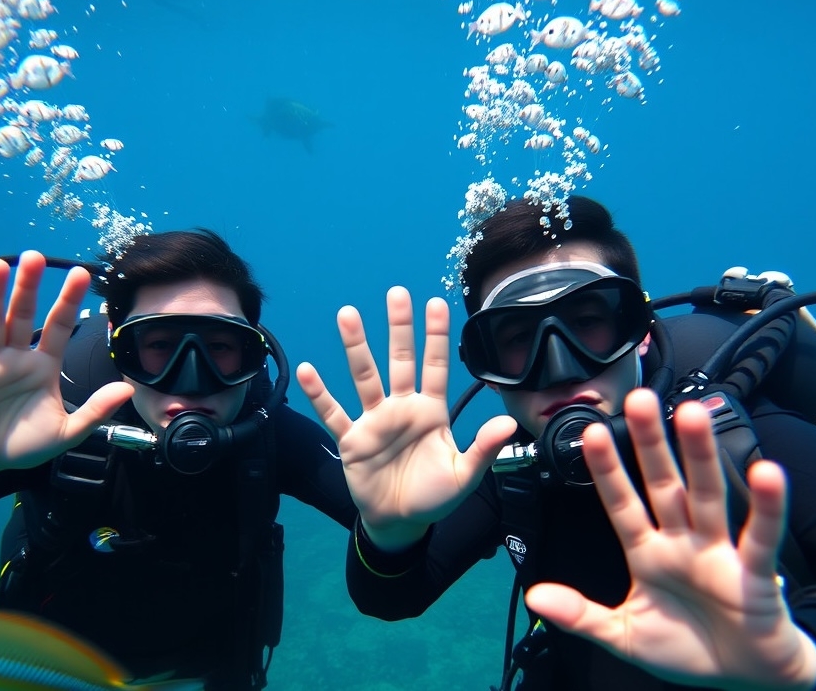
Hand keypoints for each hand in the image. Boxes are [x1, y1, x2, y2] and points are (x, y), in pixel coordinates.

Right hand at [0, 251, 133, 481]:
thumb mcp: (67, 432)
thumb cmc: (26, 444)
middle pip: (23, 315)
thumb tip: (127, 389)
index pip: (60, 326)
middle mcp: (17, 357)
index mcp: (44, 365)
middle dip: (29, 287)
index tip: (82, 273)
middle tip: (35, 256)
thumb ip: (95, 411)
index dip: (69, 300)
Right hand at [297, 286, 515, 550]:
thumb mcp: (465, 474)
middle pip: (399, 359)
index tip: (436, 303)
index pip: (435, 365)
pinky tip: (307, 371)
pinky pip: (334, 413)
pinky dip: (321, 394)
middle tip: (396, 293)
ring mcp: (375, 420)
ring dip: (356, 347)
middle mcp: (402, 407)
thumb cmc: (434, 495)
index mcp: (431, 411)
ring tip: (348, 315)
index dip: (436, 336)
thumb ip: (484, 448)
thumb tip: (508, 423)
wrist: (400, 523)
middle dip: (399, 327)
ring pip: (365, 377)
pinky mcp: (352, 439)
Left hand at [524, 389, 815, 689]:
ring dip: (700, 456)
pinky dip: (766, 507)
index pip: (622, 504)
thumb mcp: (624, 635)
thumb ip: (581, 615)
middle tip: (638, 399)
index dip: (607, 470)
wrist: (744, 678)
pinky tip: (766, 473)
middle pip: (664, 484)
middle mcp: (682, 543)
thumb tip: (533, 598)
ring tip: (692, 414)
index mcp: (648, 554)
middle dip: (650, 444)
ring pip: (707, 496)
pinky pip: (759, 537)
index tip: (588, 433)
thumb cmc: (687, 648)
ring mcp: (717, 553)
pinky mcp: (754, 574)